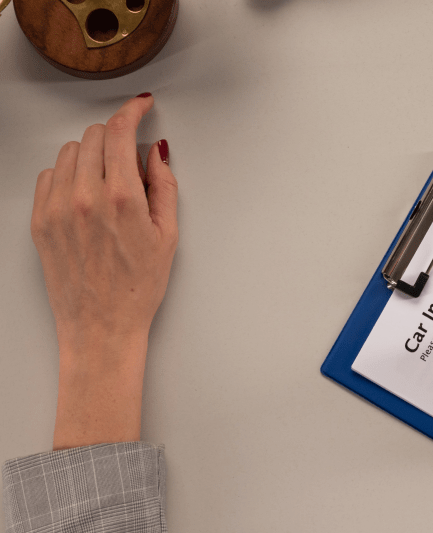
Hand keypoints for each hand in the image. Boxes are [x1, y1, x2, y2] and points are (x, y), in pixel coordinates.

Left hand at [31, 94, 177, 449]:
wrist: (101, 326)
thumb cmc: (137, 288)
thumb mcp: (168, 235)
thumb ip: (163, 186)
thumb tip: (157, 153)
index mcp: (121, 199)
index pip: (120, 133)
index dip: (133, 112)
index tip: (140, 107)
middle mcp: (84, 198)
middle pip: (94, 136)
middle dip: (115, 136)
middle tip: (130, 158)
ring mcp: (57, 209)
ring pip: (70, 152)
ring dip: (91, 154)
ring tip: (107, 180)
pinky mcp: (40, 220)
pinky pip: (50, 175)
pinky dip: (68, 174)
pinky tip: (85, 194)